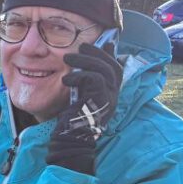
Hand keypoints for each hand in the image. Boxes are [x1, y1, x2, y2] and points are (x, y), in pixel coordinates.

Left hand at [47, 41, 122, 174]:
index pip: (116, 69)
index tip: (106, 43)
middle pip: (113, 66)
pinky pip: (93, 78)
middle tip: (82, 47)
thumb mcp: (79, 97)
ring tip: (67, 58)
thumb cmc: (71, 119)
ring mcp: (108, 98)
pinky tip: (65, 80)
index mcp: (110, 94)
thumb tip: (81, 66)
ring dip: (84, 61)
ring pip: (103, 70)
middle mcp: (113, 96)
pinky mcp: (99, 100)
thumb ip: (84, 83)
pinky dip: (78, 76)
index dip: (111, 55)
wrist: (70, 140)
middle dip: (98, 53)